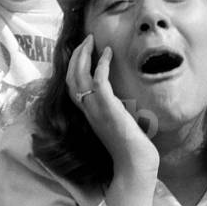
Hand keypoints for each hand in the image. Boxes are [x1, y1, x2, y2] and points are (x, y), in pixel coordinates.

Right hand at [66, 34, 158, 180]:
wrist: (135, 166)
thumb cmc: (132, 149)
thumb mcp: (120, 124)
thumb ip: (116, 110)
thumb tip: (124, 98)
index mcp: (90, 115)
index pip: (72, 87)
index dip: (74, 67)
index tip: (82, 52)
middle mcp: (89, 112)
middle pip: (71, 78)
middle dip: (76, 56)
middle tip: (85, 40)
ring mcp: (97, 111)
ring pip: (79, 77)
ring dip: (84, 55)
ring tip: (92, 40)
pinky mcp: (109, 110)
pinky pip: (99, 82)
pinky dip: (101, 65)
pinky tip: (108, 54)